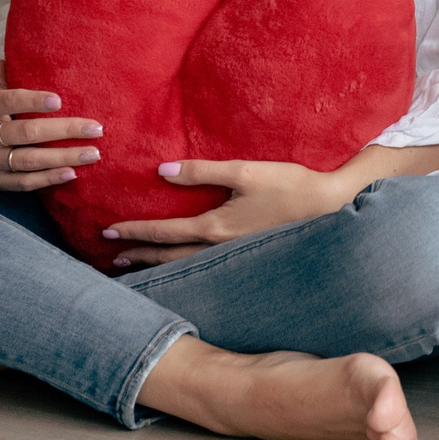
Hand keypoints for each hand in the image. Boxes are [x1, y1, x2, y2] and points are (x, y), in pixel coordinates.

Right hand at [0, 40, 103, 192]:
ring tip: (94, 153)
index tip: (60, 100)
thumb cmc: (7, 95)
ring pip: (27, 160)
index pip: (8, 101)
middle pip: (24, 133)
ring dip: (63, 157)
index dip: (32, 101)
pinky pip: (22, 183)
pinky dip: (48, 179)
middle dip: (64, 130)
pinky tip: (72, 173)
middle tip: (96, 128)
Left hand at [102, 158, 354, 267]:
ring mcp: (234, 259)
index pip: (164, 232)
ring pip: (186, 267)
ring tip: (136, 267)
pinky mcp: (246, 259)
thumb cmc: (289, 186)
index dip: (134, 231)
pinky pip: (204, 268)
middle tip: (112, 258)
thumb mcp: (245, 171)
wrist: (329, 208)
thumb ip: (202, 171)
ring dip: (158, 266)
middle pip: (169, 257)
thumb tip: (162, 170)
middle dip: (139, 256)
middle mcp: (219, 249)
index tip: (109, 230)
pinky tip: (180, 267)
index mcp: (215, 227)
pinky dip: (183, 269)